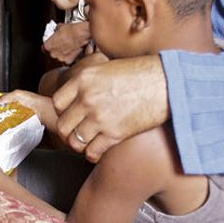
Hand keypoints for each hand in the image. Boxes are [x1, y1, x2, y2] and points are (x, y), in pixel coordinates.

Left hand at [43, 21, 91, 64]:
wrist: (82, 34)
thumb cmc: (71, 30)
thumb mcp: (59, 27)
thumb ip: (55, 32)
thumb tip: (56, 32)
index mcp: (47, 46)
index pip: (44, 49)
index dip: (48, 47)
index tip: (51, 45)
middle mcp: (53, 54)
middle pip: (51, 54)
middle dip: (55, 51)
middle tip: (61, 46)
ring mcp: (61, 59)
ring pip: (59, 58)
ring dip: (62, 55)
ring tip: (67, 48)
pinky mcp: (69, 62)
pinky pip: (66, 61)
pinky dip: (69, 58)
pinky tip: (72, 52)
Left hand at [52, 55, 169, 161]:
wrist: (166, 82)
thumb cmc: (138, 73)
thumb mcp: (104, 68)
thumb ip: (86, 82)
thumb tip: (74, 95)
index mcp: (82, 79)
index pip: (57, 103)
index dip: (62, 111)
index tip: (71, 114)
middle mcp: (87, 98)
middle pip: (62, 125)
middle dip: (68, 131)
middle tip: (76, 132)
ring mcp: (100, 117)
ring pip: (75, 141)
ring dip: (79, 144)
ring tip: (86, 142)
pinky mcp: (115, 133)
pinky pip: (92, 152)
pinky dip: (92, 154)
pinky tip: (97, 151)